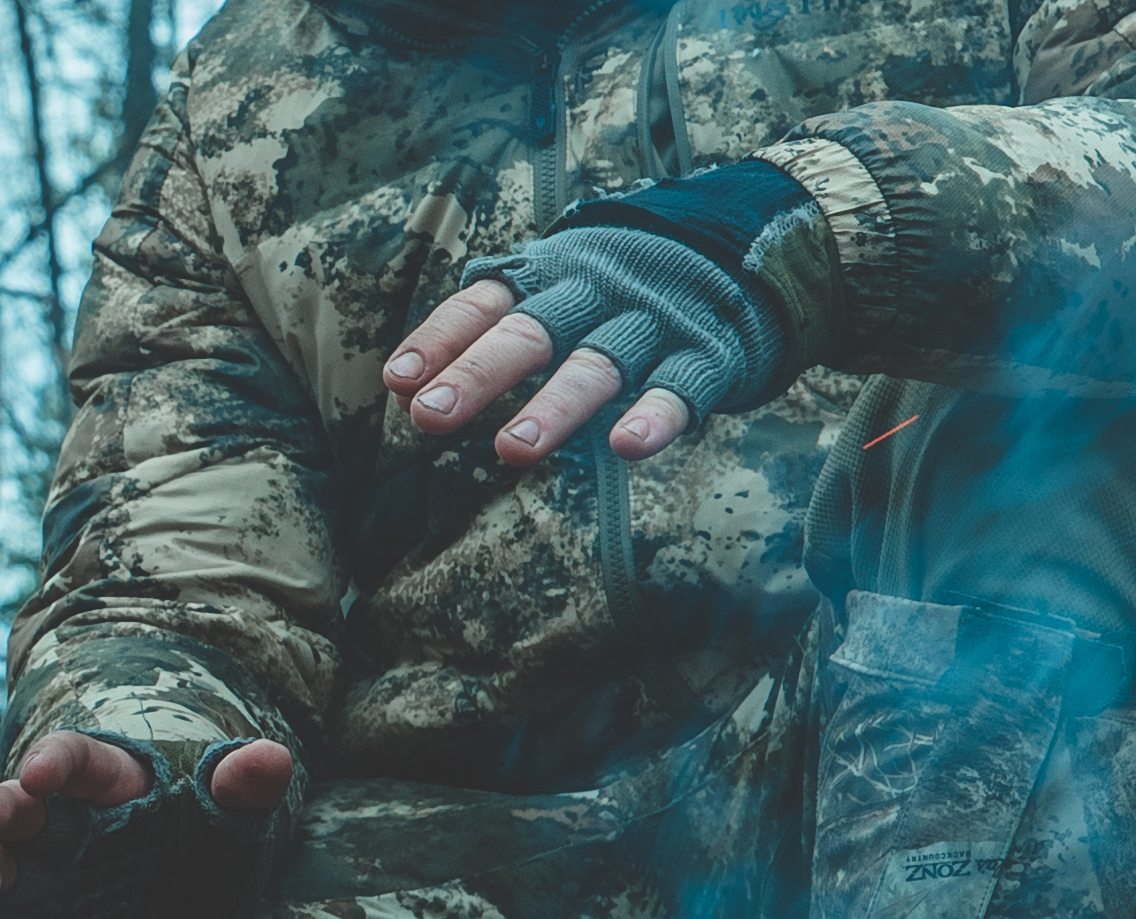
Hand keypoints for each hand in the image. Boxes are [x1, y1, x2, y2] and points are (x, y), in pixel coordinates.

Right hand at [0, 732, 296, 918]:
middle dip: (3, 816)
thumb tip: (272, 759)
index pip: (77, 761)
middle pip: (26, 813)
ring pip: (4, 870)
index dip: (56, 763)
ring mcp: (49, 878)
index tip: (39, 772)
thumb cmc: (214, 841)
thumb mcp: (237, 813)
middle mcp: (67, 825)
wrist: (203, 903)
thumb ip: (246, 788)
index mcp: (112, 782)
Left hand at [386, 278, 701, 466]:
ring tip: (511, 450)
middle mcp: (595, 293)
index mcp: (549, 276)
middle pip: (530, 332)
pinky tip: (626, 447)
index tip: (398, 381)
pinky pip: (678, 389)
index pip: (484, 305)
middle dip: (478, 374)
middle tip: (430, 416)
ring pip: (596, 365)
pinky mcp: (706, 354)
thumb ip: (484, 335)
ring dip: (553, 407)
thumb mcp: (551, 292)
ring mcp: (651, 322)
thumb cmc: (614, 291)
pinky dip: (654, 417)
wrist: (737, 251)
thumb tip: (403, 392)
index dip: (441, 340)